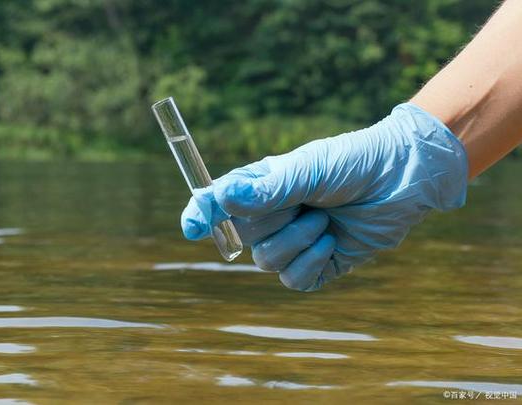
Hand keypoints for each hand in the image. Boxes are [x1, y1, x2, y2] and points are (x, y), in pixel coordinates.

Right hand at [181, 103, 467, 290]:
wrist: (404, 179)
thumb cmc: (355, 161)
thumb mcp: (310, 168)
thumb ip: (267, 187)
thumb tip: (221, 197)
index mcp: (262, 186)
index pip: (218, 204)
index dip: (201, 215)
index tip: (192, 227)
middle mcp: (273, 215)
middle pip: (242, 236)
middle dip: (272, 223)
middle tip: (304, 203)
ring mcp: (295, 241)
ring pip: (267, 261)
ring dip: (297, 241)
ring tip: (325, 219)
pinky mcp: (318, 264)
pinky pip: (295, 280)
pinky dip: (312, 262)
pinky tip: (332, 242)